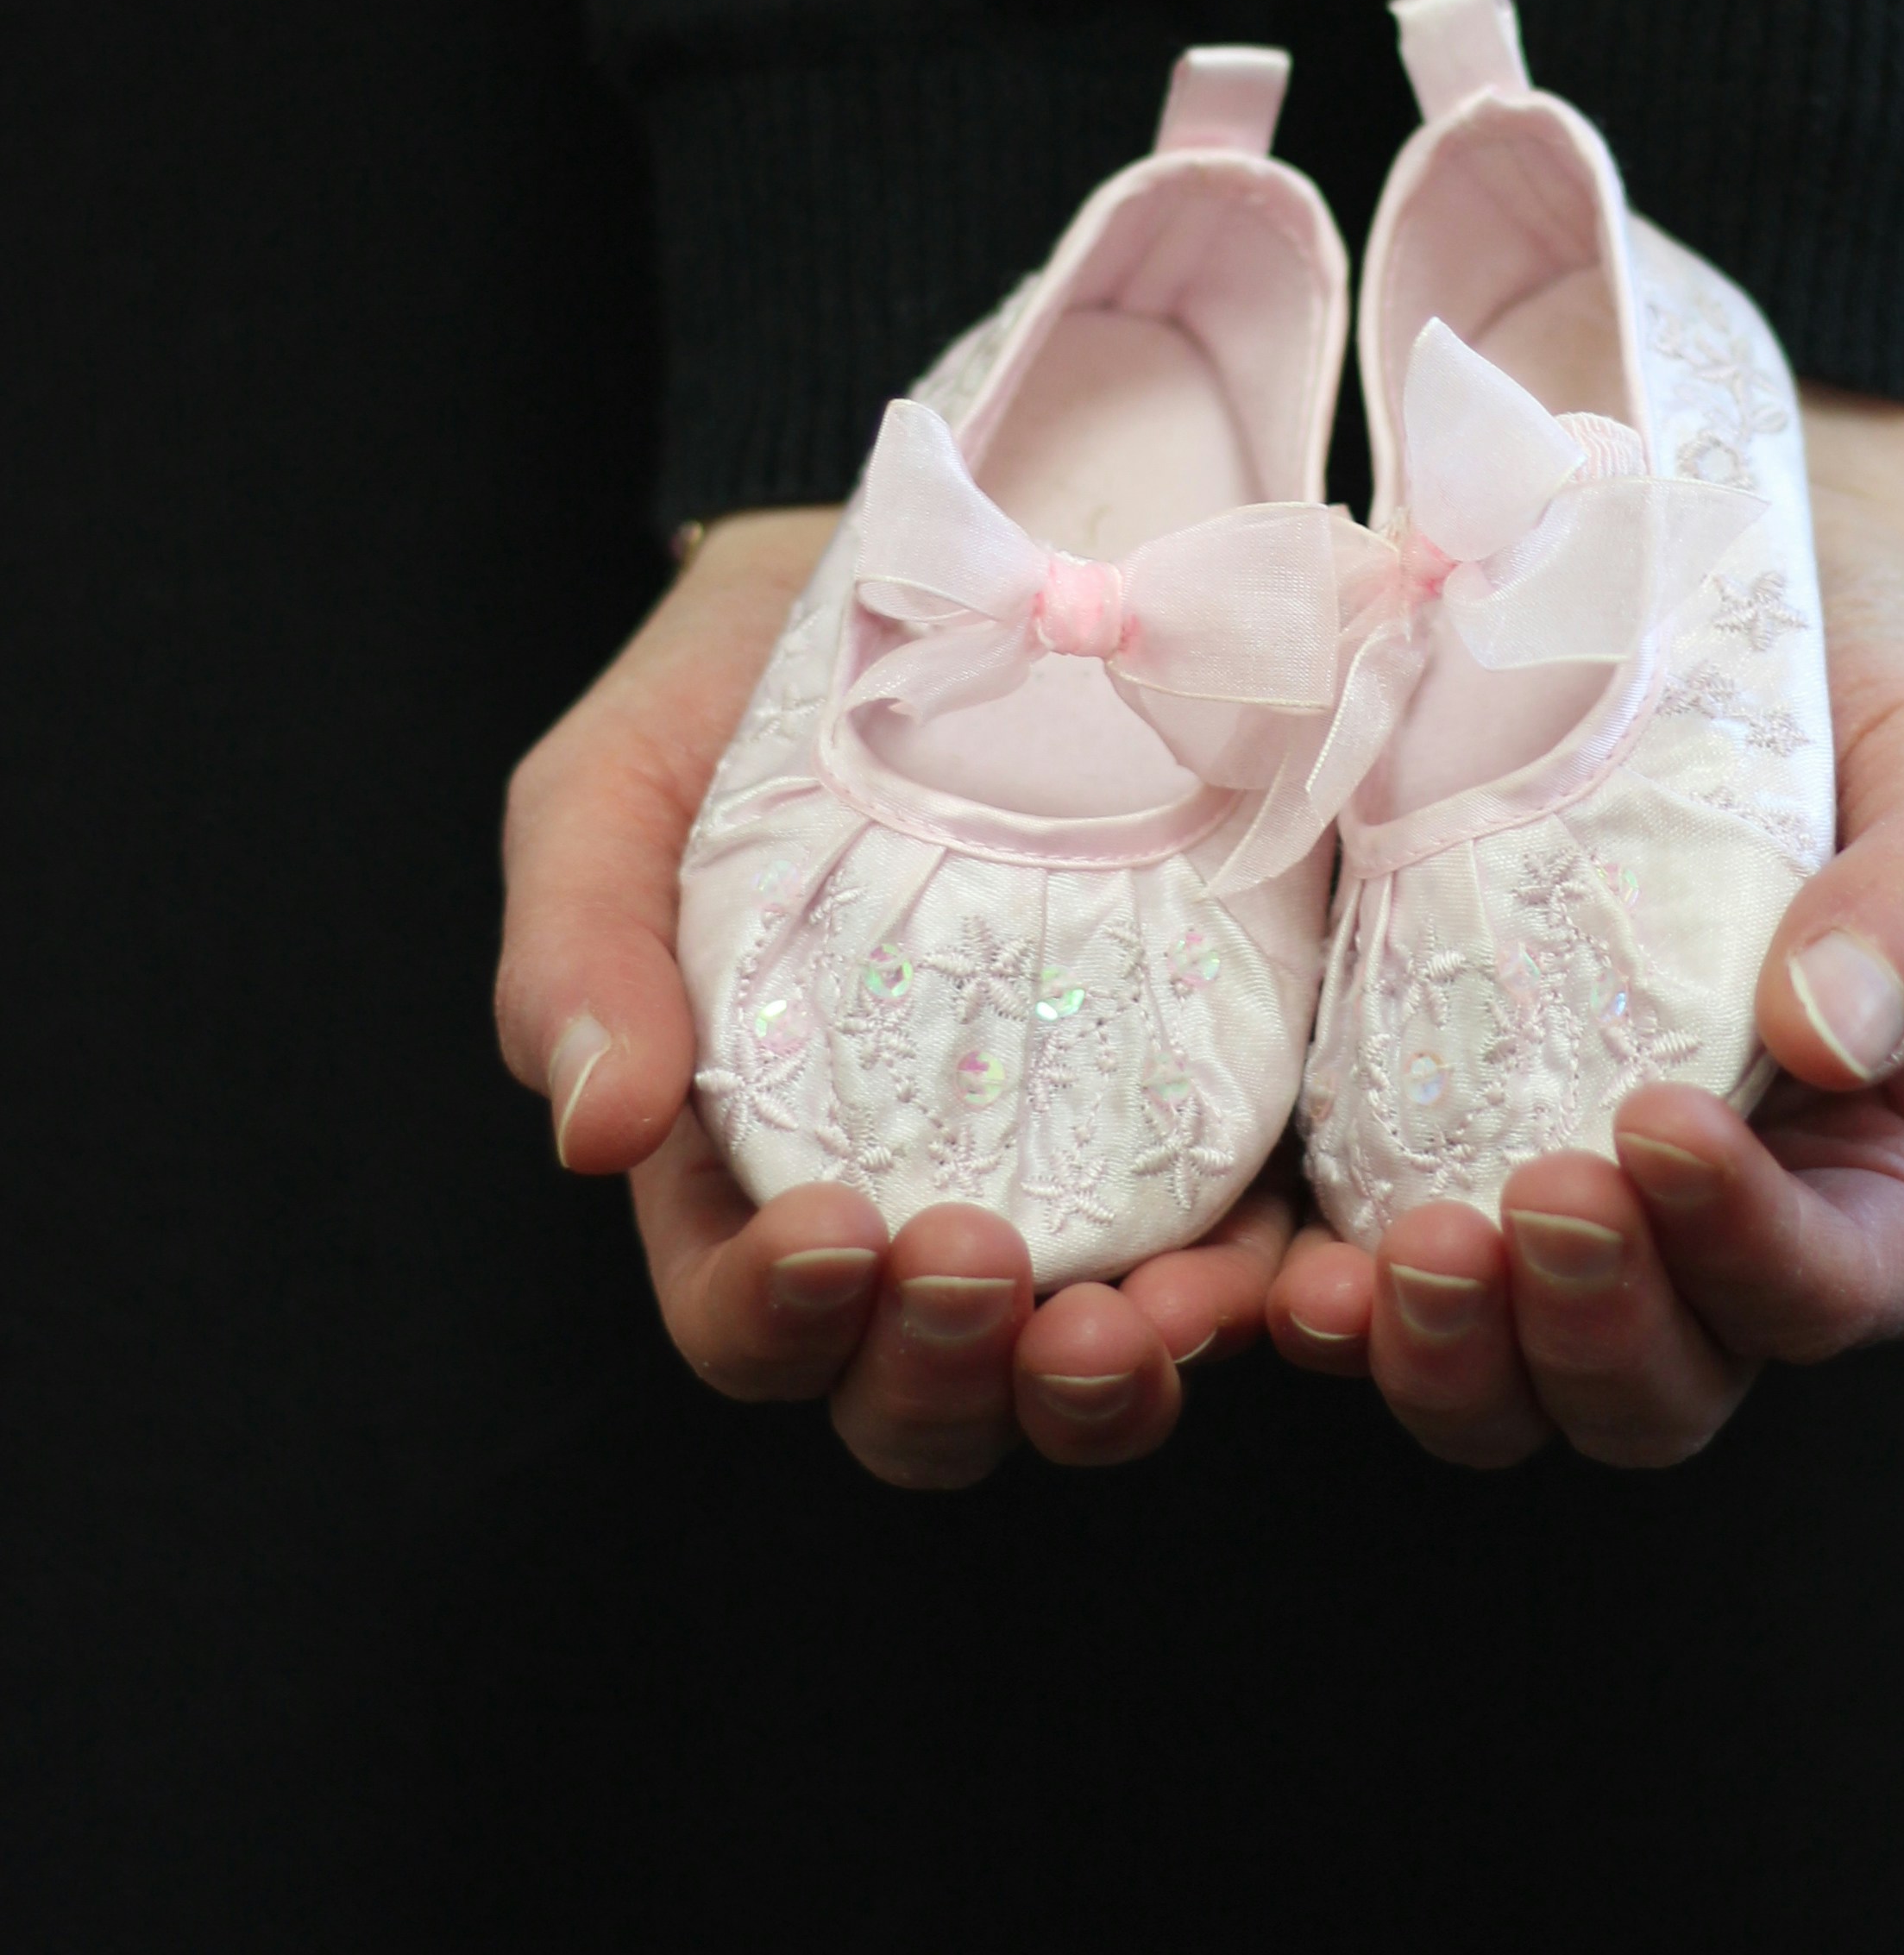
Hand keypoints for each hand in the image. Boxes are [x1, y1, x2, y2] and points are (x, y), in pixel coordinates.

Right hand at [494, 509, 1290, 1487]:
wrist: (937, 561)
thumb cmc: (734, 695)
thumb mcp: (612, 793)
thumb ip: (576, 949)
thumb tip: (590, 1132)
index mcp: (737, 1166)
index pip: (746, 1319)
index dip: (782, 1317)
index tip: (836, 1228)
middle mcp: (904, 1206)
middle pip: (918, 1394)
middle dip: (950, 1378)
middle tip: (987, 1266)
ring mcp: (1068, 1179)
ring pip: (1076, 1370)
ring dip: (1112, 1385)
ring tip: (1155, 1318)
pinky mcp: (1205, 1112)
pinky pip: (1238, 1255)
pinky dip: (1257, 1295)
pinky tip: (1277, 1270)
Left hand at [1265, 390, 1903, 1467]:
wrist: (1660, 590)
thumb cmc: (1840, 690)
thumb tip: (1834, 1036)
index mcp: (1873, 1184)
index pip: (1832, 1287)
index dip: (1750, 1250)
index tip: (1661, 1126)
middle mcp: (1708, 1246)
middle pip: (1654, 1391)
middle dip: (1585, 1332)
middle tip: (1525, 1201)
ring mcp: (1541, 1222)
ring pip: (1496, 1389)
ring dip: (1436, 1358)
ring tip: (1372, 1269)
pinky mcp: (1395, 1165)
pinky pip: (1352, 1297)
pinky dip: (1301, 1314)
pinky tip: (1261, 1281)